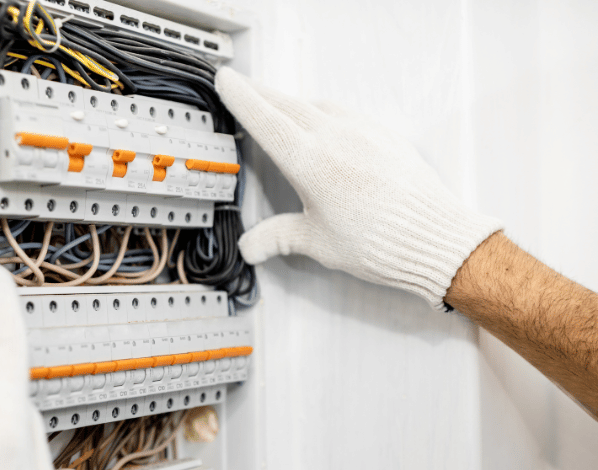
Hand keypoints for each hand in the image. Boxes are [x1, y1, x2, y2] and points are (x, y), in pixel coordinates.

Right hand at [215, 67, 500, 308]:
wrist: (437, 238)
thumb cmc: (382, 241)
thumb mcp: (317, 242)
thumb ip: (279, 238)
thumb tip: (253, 246)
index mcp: (310, 161)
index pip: (265, 119)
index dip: (241, 97)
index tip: (227, 80)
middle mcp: (335, 137)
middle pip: (287, 104)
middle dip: (262, 94)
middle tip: (245, 88)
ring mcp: (363, 132)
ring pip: (317, 106)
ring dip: (294, 103)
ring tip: (281, 108)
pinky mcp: (385, 136)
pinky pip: (346, 114)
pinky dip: (325, 114)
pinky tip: (326, 126)